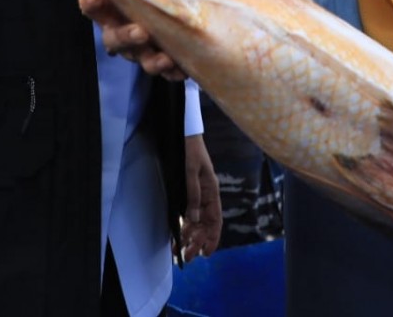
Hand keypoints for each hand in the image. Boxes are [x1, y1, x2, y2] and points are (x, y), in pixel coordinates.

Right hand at [78, 0, 186, 80]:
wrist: (175, 0)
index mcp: (110, 6)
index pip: (91, 6)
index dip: (90, 2)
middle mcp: (120, 29)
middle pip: (114, 38)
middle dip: (126, 36)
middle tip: (141, 31)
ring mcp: (139, 48)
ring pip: (138, 58)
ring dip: (150, 60)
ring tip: (164, 58)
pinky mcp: (161, 60)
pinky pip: (165, 72)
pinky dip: (173, 71)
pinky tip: (182, 68)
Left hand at [181, 134, 222, 261]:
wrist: (182, 134)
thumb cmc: (189, 149)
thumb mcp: (191, 170)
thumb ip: (192, 194)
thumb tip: (193, 219)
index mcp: (211, 190)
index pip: (215, 220)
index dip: (212, 237)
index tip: (206, 253)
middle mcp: (205, 195)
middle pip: (205, 224)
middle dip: (197, 242)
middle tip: (187, 257)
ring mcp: (196, 194)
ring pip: (195, 222)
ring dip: (189, 237)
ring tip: (179, 251)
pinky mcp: (186, 192)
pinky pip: (187, 214)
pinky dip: (183, 226)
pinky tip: (177, 235)